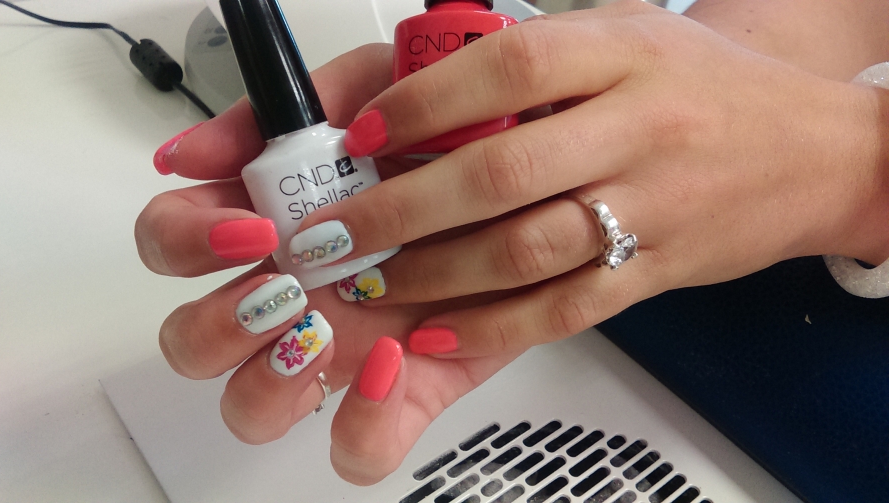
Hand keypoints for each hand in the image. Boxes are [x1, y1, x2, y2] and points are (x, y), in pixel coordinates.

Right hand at [135, 44, 523, 484]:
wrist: (540, 173)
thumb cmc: (449, 129)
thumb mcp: (368, 89)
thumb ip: (274, 114)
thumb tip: (186, 155)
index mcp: (266, 219)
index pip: (171, 243)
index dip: (188, 242)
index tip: (252, 228)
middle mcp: (289, 290)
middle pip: (192, 341)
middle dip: (218, 324)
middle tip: (282, 286)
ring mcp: (338, 347)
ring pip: (251, 406)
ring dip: (266, 379)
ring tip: (323, 329)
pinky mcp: (401, 389)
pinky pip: (359, 449)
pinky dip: (364, 424)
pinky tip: (392, 364)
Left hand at [287, 1, 888, 358]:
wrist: (812, 151)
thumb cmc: (705, 88)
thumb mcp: (627, 35)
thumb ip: (538, 56)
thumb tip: (424, 89)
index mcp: (622, 53)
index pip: (509, 69)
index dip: (425, 102)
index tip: (363, 133)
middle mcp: (637, 128)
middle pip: (501, 173)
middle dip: (400, 208)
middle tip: (334, 234)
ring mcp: (650, 206)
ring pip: (526, 248)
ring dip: (435, 272)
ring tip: (373, 282)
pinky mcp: (656, 270)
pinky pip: (568, 307)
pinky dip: (496, 325)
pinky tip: (439, 330)